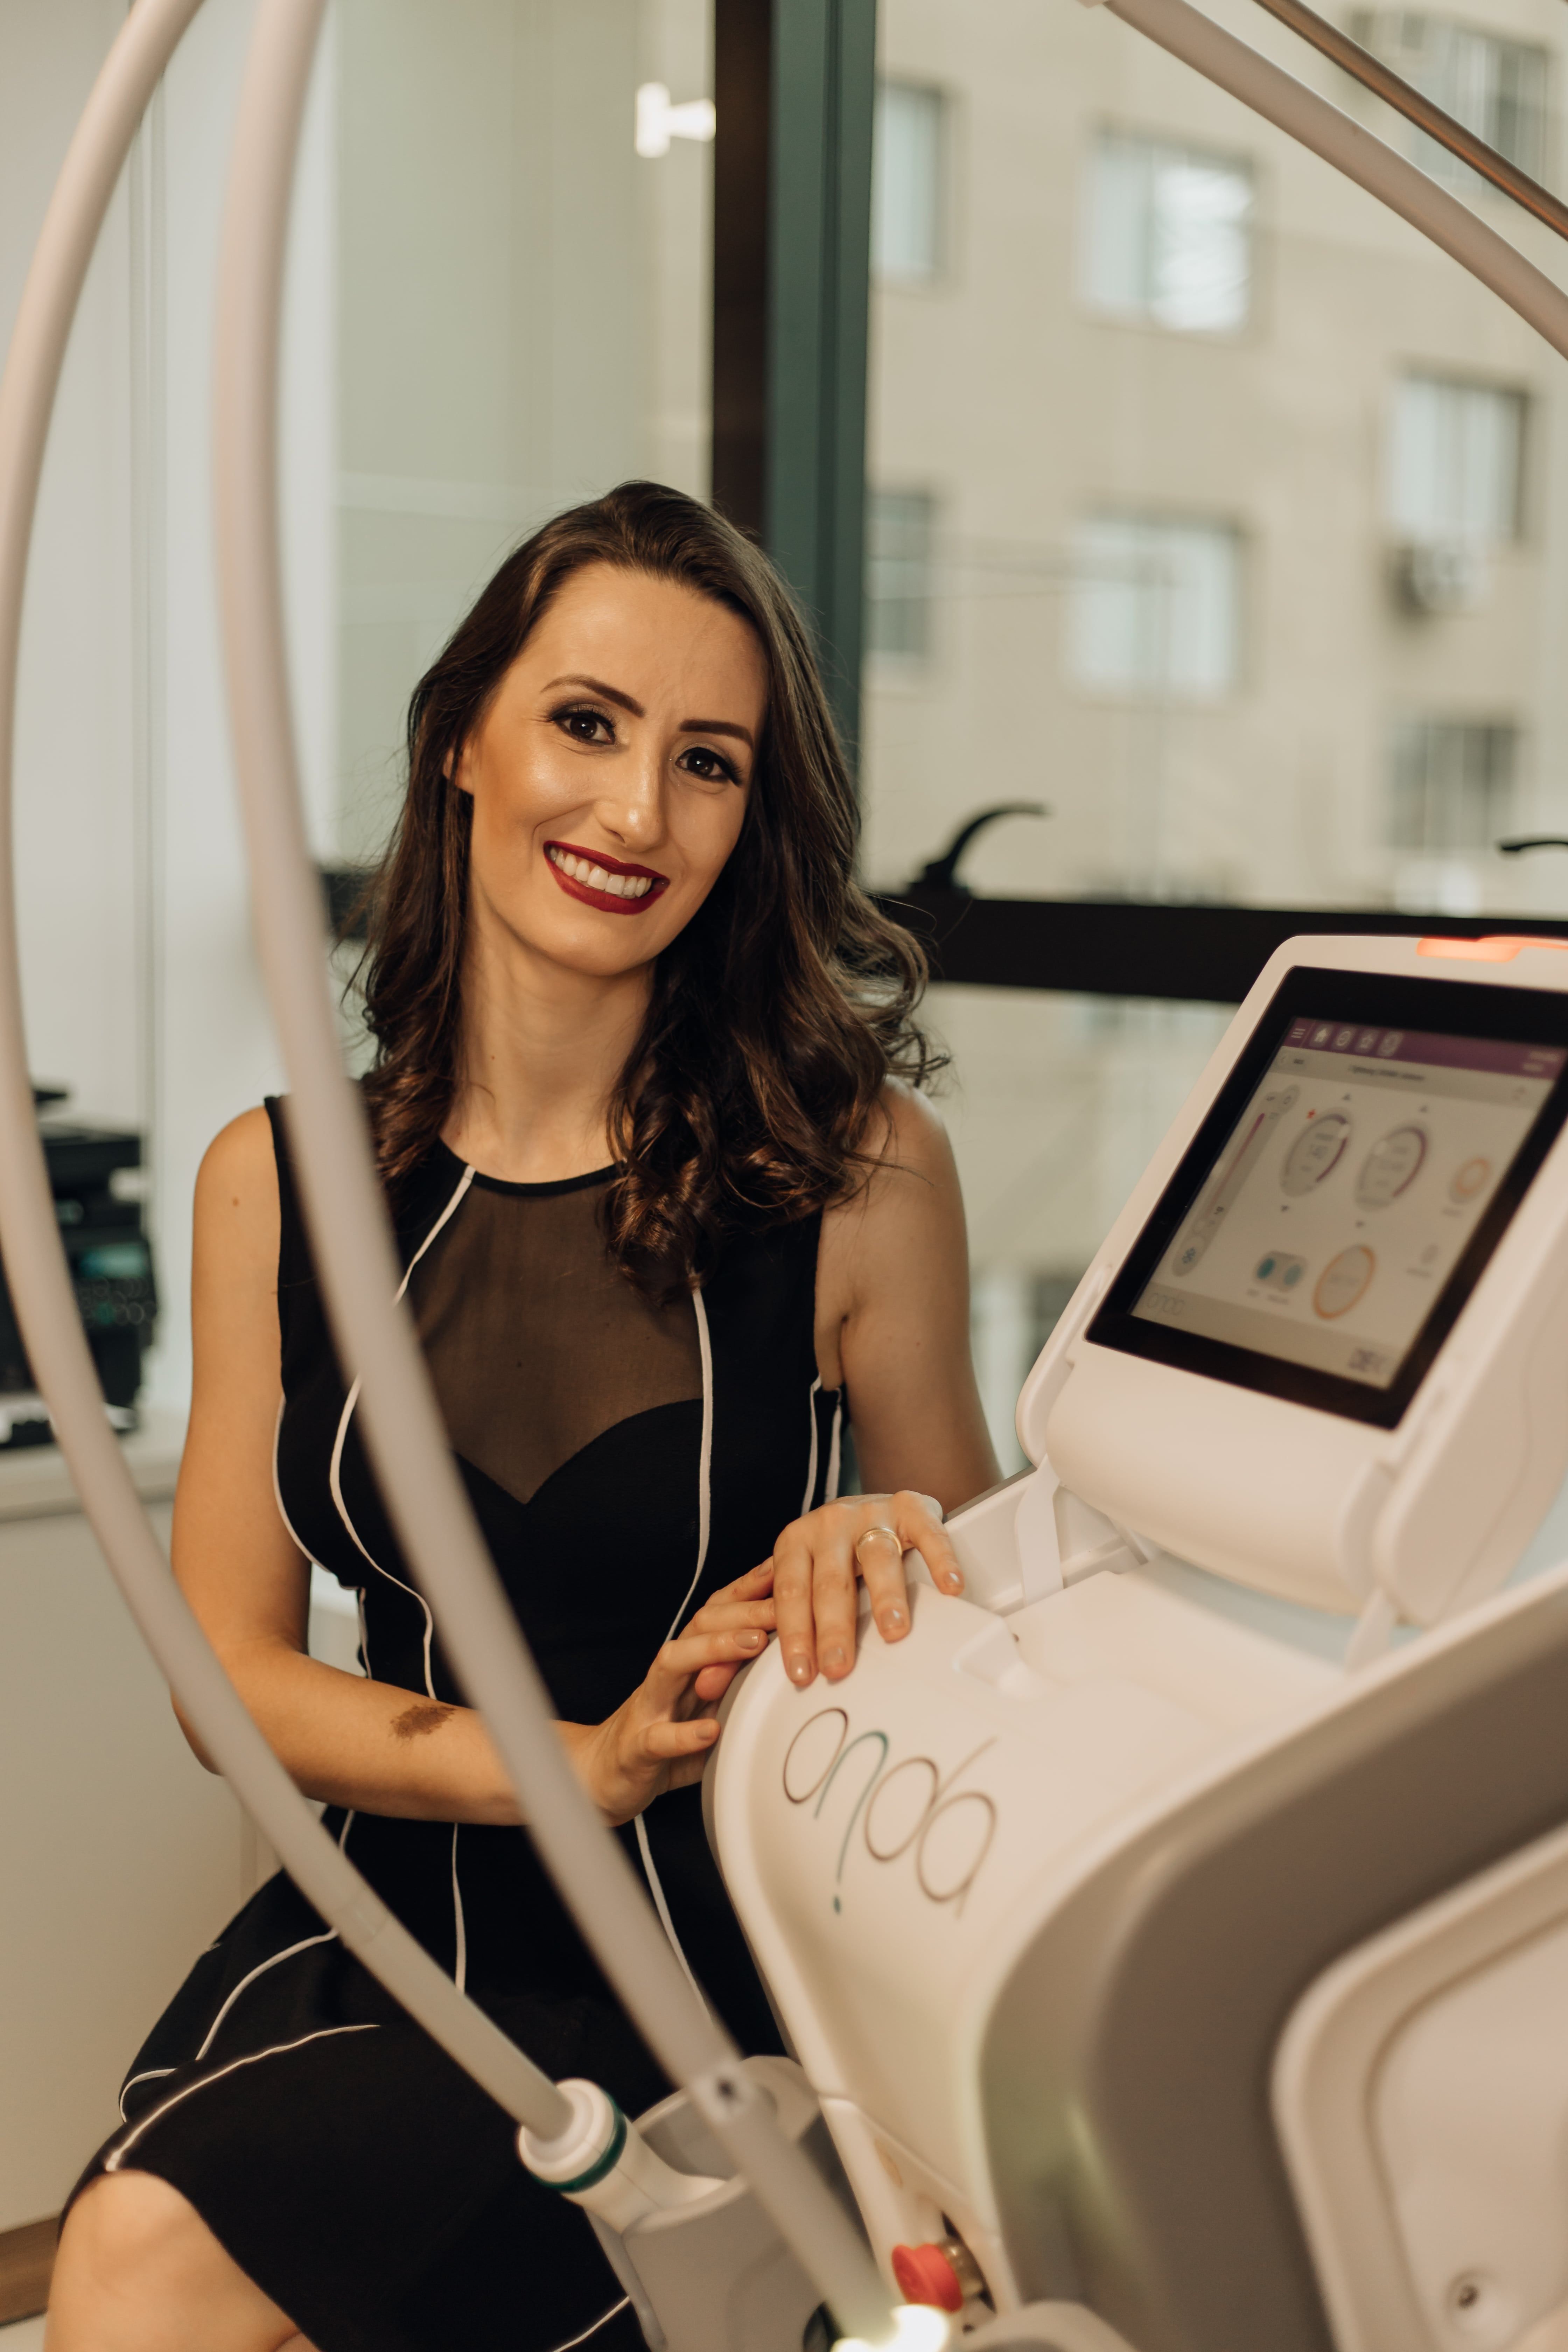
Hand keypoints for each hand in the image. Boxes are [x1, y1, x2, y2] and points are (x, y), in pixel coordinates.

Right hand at [561, 1565, 777, 1825]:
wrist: (607, 1774)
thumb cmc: (667, 1733)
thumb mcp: (709, 1701)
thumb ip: (740, 1676)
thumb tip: (792, 1650)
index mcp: (688, 1661)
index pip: (717, 1612)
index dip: (747, 1589)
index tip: (784, 1568)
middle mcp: (667, 1675)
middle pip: (699, 1626)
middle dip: (742, 1611)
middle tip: (781, 1607)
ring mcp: (649, 1707)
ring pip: (673, 1663)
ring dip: (713, 1649)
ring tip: (752, 1645)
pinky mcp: (637, 1748)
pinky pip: (659, 1737)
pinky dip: (684, 1735)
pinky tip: (710, 1731)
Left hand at [770, 1491, 964, 1688]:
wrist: (869, 1503)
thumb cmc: (831, 1547)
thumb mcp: (796, 1570)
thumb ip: (770, 1608)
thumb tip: (731, 1660)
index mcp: (796, 1541)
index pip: (792, 1591)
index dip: (795, 1633)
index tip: (802, 1671)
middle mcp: (830, 1524)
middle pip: (832, 1581)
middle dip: (834, 1629)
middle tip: (838, 1665)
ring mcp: (872, 1513)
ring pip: (877, 1557)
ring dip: (885, 1597)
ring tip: (893, 1630)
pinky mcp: (911, 1508)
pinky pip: (928, 1534)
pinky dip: (941, 1560)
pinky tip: (949, 1587)